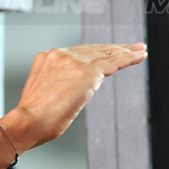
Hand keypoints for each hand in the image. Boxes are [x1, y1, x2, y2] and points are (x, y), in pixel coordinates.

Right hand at [1, 43, 146, 148]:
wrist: (28, 121)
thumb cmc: (33, 117)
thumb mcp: (43, 93)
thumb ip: (58, 85)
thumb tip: (71, 91)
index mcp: (48, 58)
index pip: (79, 52)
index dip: (97, 51)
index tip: (109, 51)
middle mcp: (60, 54)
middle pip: (94, 49)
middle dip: (115, 48)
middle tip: (132, 47)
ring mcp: (73, 61)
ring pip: (106, 53)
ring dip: (125, 52)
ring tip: (140, 51)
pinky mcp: (87, 72)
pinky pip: (113, 62)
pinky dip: (129, 58)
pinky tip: (140, 55)